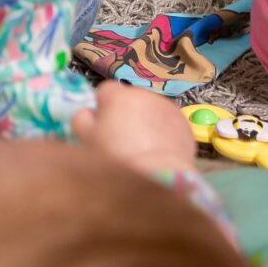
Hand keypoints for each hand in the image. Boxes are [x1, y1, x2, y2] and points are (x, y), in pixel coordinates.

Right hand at [71, 82, 196, 177]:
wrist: (156, 176)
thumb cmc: (116, 157)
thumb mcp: (86, 140)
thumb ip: (82, 120)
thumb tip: (88, 113)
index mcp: (118, 96)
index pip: (105, 90)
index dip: (103, 107)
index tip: (103, 125)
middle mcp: (144, 95)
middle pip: (131, 99)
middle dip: (127, 113)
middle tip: (123, 139)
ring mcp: (167, 108)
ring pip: (151, 110)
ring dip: (146, 122)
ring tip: (143, 147)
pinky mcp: (184, 124)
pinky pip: (168, 124)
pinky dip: (164, 133)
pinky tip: (159, 152)